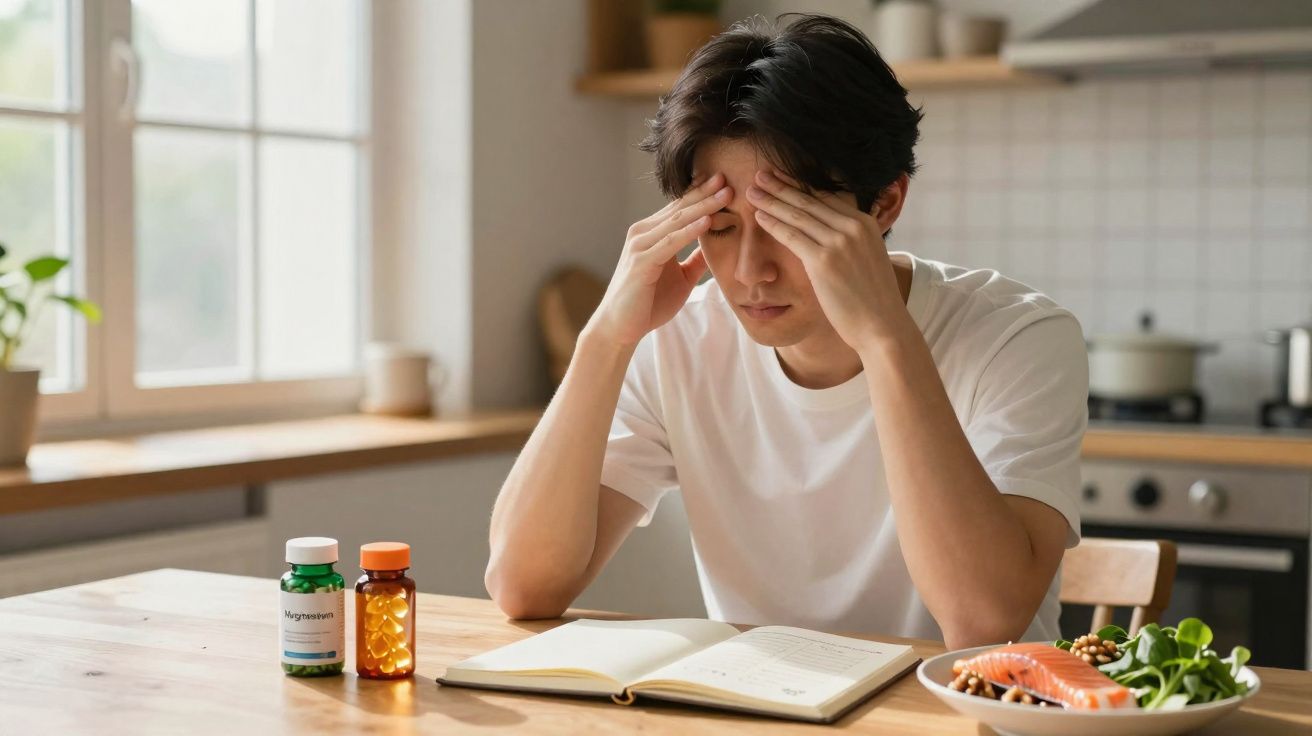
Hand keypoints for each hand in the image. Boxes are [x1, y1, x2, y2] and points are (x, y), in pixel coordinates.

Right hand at [586, 173, 732, 348]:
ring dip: (703, 206)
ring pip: (677, 220)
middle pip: (680, 208)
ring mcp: (640, 245)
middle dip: (705, 193)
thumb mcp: (681, 278)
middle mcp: (643, 233)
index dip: (702, 194)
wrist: (620, 328)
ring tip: (725, 194)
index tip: (725, 182)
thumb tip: (716, 247)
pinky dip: (690, 231)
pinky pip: (670, 242)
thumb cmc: (648, 303)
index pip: (680, 208)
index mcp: (653, 234)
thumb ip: (696, 260)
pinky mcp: (641, 261)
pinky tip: (707, 221)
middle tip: (728, 178)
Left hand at [747, 170, 907, 351]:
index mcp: (865, 223)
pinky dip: (773, 224)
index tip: (782, 176)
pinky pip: (791, 236)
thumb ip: (852, 242)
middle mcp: (853, 227)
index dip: (800, 184)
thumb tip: (832, 235)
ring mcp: (839, 242)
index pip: (826, 196)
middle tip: (760, 174)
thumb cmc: (872, 299)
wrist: (882, 326)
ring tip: (752, 190)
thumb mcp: (867, 259)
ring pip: (797, 214)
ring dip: (771, 200)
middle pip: (809, 199)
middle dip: (781, 185)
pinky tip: (758, 216)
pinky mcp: (824, 261)